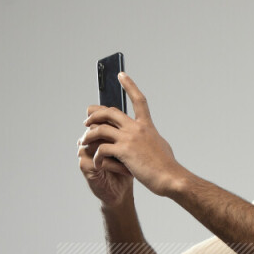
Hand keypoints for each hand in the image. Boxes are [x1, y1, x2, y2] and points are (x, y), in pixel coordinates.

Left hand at [79, 72, 181, 197]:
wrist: (171, 178)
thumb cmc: (167, 167)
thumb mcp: (160, 145)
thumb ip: (150, 136)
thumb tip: (149, 134)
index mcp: (147, 126)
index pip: (138, 100)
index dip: (130, 85)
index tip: (121, 75)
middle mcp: (137, 128)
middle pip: (110, 112)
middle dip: (95, 114)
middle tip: (86, 120)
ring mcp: (130, 139)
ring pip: (101, 129)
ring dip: (89, 134)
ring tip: (83, 140)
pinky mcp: (124, 152)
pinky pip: (102, 149)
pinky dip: (97, 156)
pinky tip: (97, 162)